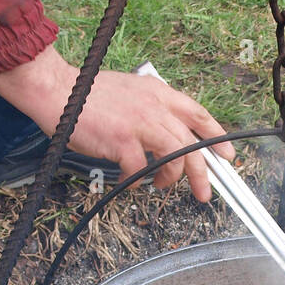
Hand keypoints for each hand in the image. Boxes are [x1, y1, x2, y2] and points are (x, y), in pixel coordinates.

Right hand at [0, 45, 234, 198]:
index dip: (217, 137)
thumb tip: (168, 137)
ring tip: (158, 185)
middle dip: (203, 174)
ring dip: (169, 178)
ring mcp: (140, 123)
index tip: (227, 156)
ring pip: (174, 158)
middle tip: (204, 193)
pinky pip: (140, 170)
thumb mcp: (131, 93)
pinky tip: (128, 181)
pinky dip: (136, 181)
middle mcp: (154, 107)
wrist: (57, 90)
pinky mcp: (122, 140)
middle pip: (192, 145)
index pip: (198, 114)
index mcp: (159, 93)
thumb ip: (152, 110)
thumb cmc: (88, 96)